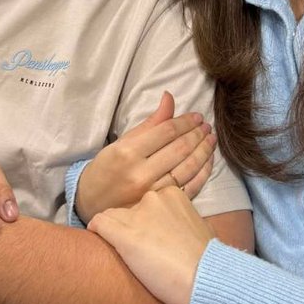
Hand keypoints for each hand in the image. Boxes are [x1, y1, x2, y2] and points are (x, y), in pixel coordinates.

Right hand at [75, 91, 215, 222]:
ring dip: (204, 151)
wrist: (93, 203)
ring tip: (211, 139)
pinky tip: (208, 161)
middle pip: (179, 148)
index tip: (197, 116)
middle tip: (207, 126)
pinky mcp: (160, 206)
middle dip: (197, 134)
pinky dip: (202, 173)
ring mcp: (152, 192)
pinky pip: (189, 188)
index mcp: (128, 152)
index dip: (185, 122)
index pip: (166, 131)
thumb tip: (169, 98)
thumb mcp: (122, 141)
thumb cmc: (106, 168)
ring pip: (187, 168)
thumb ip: (150, 122)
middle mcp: (140, 172)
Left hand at [88, 186, 213, 303]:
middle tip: (139, 250)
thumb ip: (183, 219)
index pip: (144, 203)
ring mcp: (137, 216)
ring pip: (110, 217)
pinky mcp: (123, 235)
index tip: (148, 239)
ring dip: (113, 233)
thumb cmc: (206, 260)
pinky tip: (97, 242)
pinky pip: (98, 224)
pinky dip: (96, 232)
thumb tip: (180, 227)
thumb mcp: (200, 227)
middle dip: (129, 227)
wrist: (205, 280)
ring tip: (122, 255)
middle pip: (127, 209)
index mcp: (172, 194)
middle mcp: (152, 199)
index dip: (144, 222)